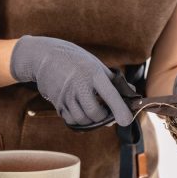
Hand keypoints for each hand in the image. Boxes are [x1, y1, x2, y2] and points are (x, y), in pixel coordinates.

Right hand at [10, 36, 132, 126]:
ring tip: (95, 113)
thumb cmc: (76, 60)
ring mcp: (66, 94)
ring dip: (92, 121)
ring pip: (82, 119)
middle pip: (95, 113)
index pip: (110, 95)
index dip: (119, 110)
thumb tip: (132, 92)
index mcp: (93, 73)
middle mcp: (79, 85)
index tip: (126, 120)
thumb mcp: (96, 65)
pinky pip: (70, 119)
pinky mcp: (57, 102)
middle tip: (107, 114)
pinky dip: (79, 120)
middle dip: (104, 118)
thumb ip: (114, 80)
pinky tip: (82, 111)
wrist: (44, 56)